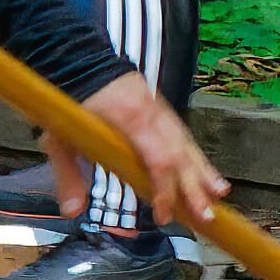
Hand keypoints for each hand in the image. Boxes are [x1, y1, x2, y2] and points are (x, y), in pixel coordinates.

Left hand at [66, 71, 230, 230]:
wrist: (84, 63)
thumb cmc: (73, 103)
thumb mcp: (60, 140)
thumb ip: (67, 175)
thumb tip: (72, 211)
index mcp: (129, 120)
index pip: (157, 160)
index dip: (164, 191)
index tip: (163, 215)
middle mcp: (153, 115)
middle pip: (180, 156)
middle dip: (194, 188)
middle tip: (206, 217)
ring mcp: (161, 111)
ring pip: (188, 145)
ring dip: (203, 173)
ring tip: (219, 195)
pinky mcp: (163, 112)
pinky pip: (185, 137)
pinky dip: (199, 157)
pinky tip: (210, 175)